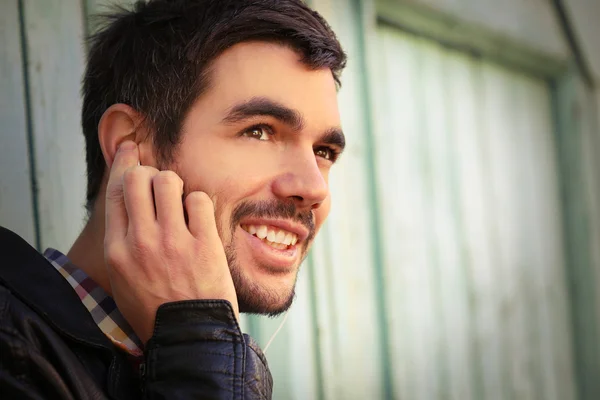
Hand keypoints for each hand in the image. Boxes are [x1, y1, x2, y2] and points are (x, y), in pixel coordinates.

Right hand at [103, 141, 238, 343]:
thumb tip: (131, 207)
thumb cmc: (156, 309)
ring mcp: (172, 241)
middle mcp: (141, 241)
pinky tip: (199, 219)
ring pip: (168, 181)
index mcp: (117, 250)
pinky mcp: (203, 244)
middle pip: (138, 178)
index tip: (131, 150)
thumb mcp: (124, 279)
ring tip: (182, 202)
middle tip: (161, 185)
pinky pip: (199, 199)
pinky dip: (199, 203)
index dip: (123, 164)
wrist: (189, 336)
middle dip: (150, 173)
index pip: (114, 192)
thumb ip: (124, 241)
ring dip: (176, 184)